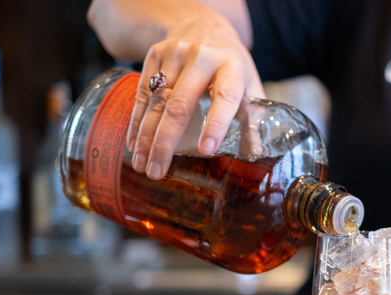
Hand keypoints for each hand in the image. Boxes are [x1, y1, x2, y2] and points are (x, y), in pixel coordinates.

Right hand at [128, 13, 264, 179]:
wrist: (203, 26)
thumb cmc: (231, 67)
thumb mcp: (249, 87)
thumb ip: (253, 120)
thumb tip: (255, 157)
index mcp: (232, 67)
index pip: (225, 97)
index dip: (216, 124)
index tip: (206, 149)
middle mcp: (202, 58)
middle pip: (181, 105)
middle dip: (167, 142)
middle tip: (158, 171)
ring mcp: (175, 54)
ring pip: (157, 102)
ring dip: (147, 137)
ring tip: (143, 165)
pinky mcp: (155, 55)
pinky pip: (143, 94)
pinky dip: (137, 122)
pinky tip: (135, 145)